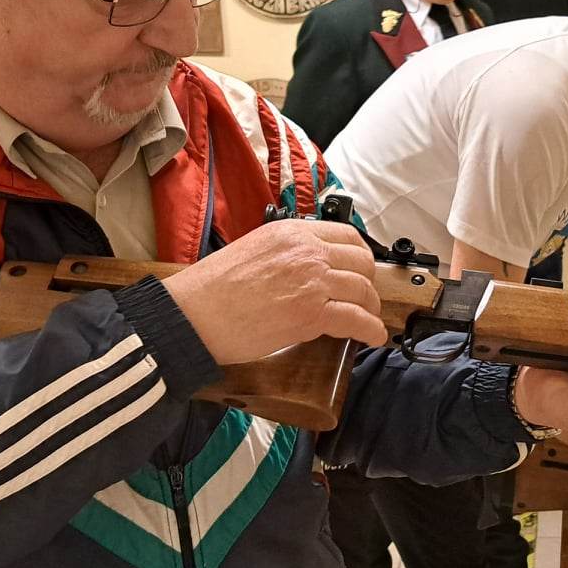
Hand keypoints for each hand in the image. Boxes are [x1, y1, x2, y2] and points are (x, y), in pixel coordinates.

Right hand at [162, 220, 384, 364]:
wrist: (193, 313)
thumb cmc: (213, 289)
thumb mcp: (254, 249)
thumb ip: (287, 253)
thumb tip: (308, 270)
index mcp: (292, 231)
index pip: (346, 236)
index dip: (360, 257)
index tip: (360, 270)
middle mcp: (307, 251)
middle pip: (361, 263)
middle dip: (368, 282)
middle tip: (365, 298)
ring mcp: (312, 280)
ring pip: (362, 290)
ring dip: (370, 308)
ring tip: (368, 319)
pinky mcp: (312, 313)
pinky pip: (356, 319)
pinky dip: (371, 329)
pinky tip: (373, 336)